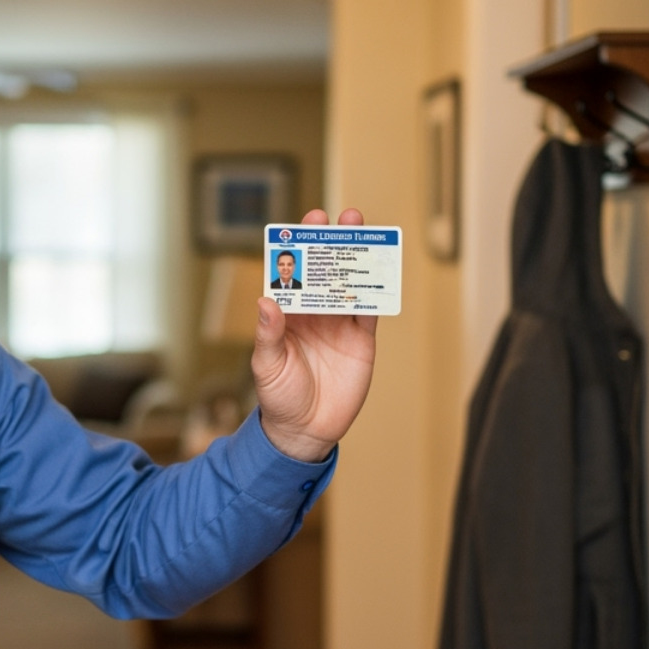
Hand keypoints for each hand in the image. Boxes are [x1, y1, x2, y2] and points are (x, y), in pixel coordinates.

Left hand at [252, 208, 378, 461]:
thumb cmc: (278, 397)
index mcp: (288, 313)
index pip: (295, 273)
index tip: (306, 225)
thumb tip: (265, 301)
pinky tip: (384, 268)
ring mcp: (339, 324)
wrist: (306, 430)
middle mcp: (314, 313)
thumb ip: (268, 334)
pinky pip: (371, 311)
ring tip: (365, 231)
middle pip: (326, 270)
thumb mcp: (266, 365)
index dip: (301, 247)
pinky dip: (377, 290)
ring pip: (351, 283)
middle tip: (343, 217)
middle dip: (334, 242)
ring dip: (359, 258)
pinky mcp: (361, 340)